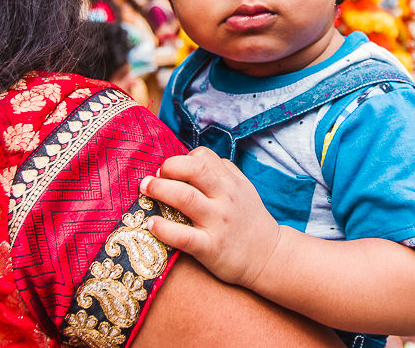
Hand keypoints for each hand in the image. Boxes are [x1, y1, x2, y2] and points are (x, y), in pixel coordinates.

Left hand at [140, 147, 281, 288]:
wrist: (269, 257)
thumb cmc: (251, 222)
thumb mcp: (244, 190)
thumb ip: (225, 172)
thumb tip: (196, 159)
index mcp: (231, 183)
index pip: (204, 156)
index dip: (183, 158)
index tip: (171, 170)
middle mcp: (225, 198)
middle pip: (194, 169)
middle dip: (169, 167)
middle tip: (151, 177)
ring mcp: (218, 222)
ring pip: (185, 197)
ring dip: (160, 190)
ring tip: (145, 189)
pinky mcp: (211, 248)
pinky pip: (184, 236)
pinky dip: (164, 229)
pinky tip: (151, 224)